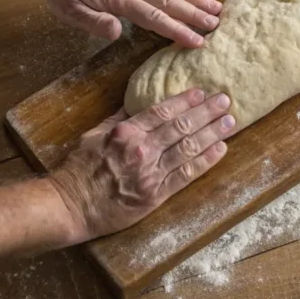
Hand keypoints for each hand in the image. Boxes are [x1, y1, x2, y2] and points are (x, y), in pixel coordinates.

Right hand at [49, 89, 234, 241]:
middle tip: (225, 100)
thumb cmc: (78, 169)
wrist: (70, 206)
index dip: (185, 100)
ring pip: (188, 148)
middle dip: (206, 112)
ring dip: (212, 133)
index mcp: (126, 132)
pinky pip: (186, 175)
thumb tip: (137, 103)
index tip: (202, 91)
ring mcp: (150, 173)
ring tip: (230, 122)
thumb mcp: (94, 134)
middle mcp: (141, 149)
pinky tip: (220, 150)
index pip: (162, 111)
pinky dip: (205, 161)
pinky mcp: (155, 195)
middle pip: (181, 126)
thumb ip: (118, 119)